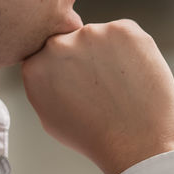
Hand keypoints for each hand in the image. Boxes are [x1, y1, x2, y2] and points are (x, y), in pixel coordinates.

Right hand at [21, 20, 173, 173]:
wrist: (137, 143)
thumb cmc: (95, 136)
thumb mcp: (49, 115)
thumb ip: (43, 83)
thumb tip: (48, 64)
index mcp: (36, 65)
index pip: (49, 53)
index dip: (68, 68)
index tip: (81, 83)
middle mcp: (59, 44)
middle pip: (74, 40)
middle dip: (87, 57)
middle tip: (104, 86)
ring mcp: (93, 33)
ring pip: (101, 36)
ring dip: (110, 53)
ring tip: (121, 86)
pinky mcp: (125, 30)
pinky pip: (126, 33)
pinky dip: (132, 50)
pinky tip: (135, 76)